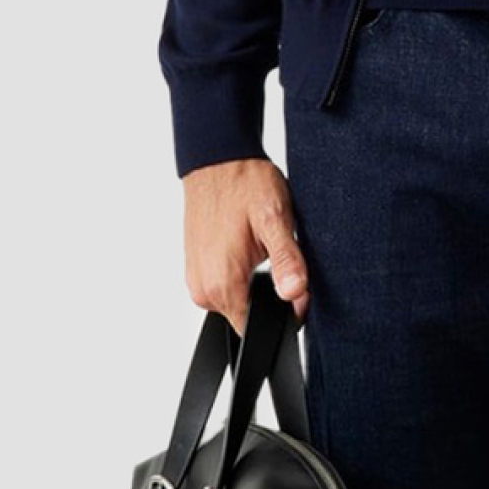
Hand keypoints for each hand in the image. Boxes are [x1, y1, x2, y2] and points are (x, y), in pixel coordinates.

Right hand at [182, 155, 309, 333]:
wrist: (217, 160)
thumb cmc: (244, 184)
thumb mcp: (276, 220)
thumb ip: (287, 261)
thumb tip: (295, 294)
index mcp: (223, 283)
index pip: (256, 329)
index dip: (284, 311)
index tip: (293, 283)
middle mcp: (203, 288)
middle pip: (246, 316)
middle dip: (268, 295)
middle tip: (274, 254)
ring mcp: (196, 279)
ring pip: (235, 300)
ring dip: (251, 281)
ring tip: (256, 245)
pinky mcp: (194, 268)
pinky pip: (222, 285)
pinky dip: (237, 272)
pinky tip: (243, 244)